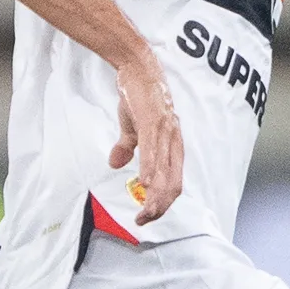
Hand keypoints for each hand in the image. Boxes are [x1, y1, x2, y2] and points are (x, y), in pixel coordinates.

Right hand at [108, 54, 185, 223]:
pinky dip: (150, 168)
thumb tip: (115, 164)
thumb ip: (127, 147)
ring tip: (145, 211)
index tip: (147, 216)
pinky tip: (146, 183)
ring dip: (155, 195)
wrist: (137, 67)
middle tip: (144, 220)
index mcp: (172, 145)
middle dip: (159, 206)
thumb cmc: (138, 96)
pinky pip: (153, 150)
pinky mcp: (153, 121)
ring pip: (165, 171)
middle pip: (173, 183)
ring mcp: (165, 131)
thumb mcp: (132, 126)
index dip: (162, 203)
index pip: (174, 182)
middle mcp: (174, 141)